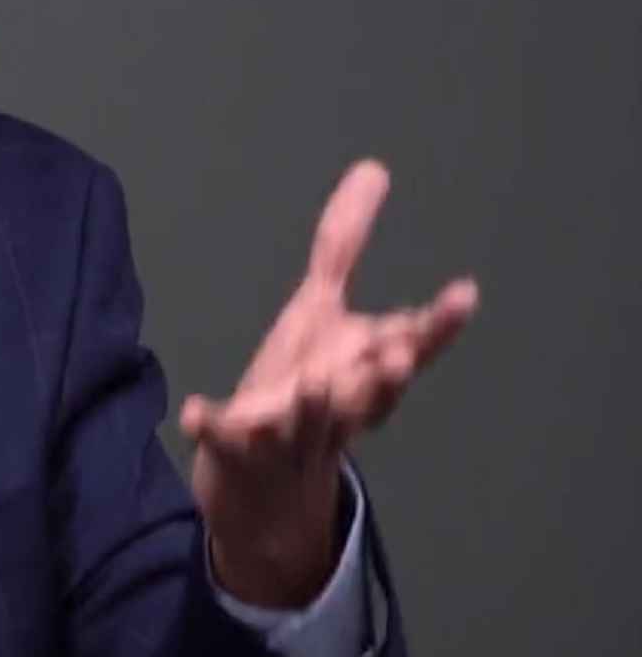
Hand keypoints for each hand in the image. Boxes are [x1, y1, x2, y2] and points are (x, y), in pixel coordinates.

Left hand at [179, 160, 478, 607]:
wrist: (265, 489)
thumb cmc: (301, 385)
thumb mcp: (321, 311)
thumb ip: (343, 245)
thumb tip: (373, 167)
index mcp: (359, 372)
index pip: (410, 348)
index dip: (436, 324)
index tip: (464, 292)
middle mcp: (336, 406)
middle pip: (369, 395)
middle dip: (385, 376)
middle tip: (397, 353)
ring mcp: (287, 434)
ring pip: (308, 424)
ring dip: (314, 405)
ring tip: (315, 381)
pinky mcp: (236, 451)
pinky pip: (223, 439)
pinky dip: (211, 425)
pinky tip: (193, 410)